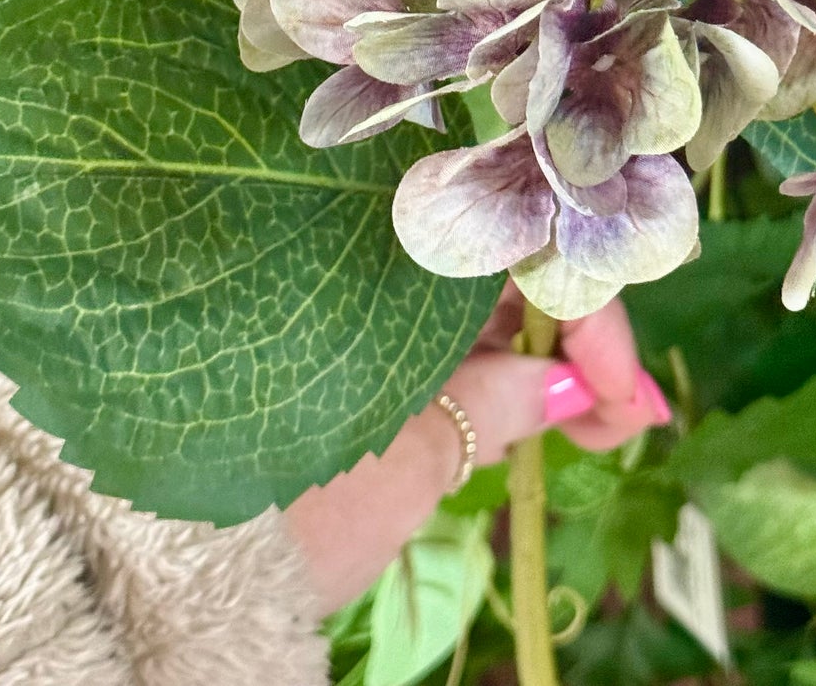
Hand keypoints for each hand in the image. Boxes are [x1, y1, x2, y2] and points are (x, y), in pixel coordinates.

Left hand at [284, 285, 667, 613]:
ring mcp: (365, 315)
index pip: (515, 248)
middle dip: (580, 338)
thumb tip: (576, 383)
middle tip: (631, 414)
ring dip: (552, 359)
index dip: (586, 312)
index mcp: (389, 260)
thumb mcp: (410, 458)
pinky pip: (451, 349)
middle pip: (506, 274)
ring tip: (607, 424)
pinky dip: (505, 378)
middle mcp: (376, 268)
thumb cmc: (293, 501)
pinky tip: (552, 415)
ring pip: (484, 314)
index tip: (623, 391)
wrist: (184, 567)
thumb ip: (501, 402)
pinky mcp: (358, 362)